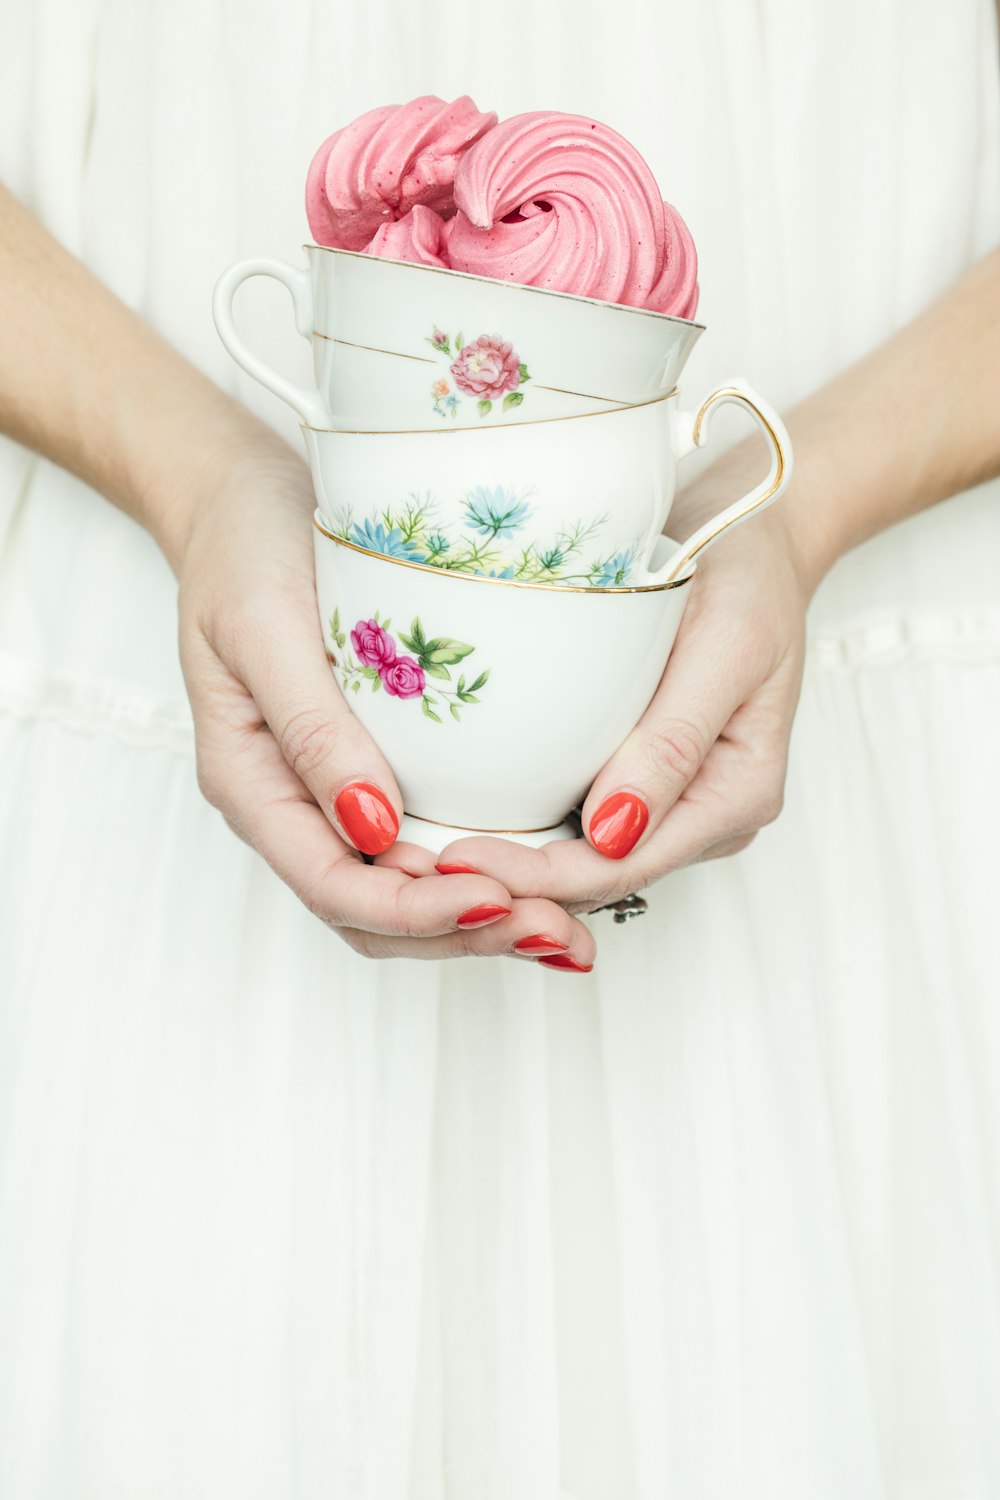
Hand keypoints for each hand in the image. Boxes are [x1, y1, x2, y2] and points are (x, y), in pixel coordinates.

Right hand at [175, 436, 595, 964]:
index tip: (497, 898)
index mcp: (254, 784)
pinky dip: (490, 873)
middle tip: (563, 932)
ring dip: (488, 921)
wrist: (244, 499)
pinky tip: (553, 877)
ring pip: (410, 894)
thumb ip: (310, 727)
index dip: (417, 911)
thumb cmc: (245, 548)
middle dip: (467, 934)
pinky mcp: (384, 769)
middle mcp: (297, 807)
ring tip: (572, 929)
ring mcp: (340, 794)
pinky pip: (432, 845)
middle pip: (378, 915)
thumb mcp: (263, 625)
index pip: (335, 887)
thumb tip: (374, 829)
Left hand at [411, 466, 813, 915]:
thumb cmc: (748, 576)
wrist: (753, 537)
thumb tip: (613, 832)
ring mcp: (668, 800)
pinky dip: (520, 828)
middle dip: (509, 883)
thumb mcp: (724, 645)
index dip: (539, 878)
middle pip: (596, 875)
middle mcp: (702, 815)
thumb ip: (674, 741)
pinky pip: (573, 818)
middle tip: (410, 868)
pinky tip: (454, 818)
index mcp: (736, 796)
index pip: (625, 864)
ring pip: (580, 859)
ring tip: (415, 855)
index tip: (456, 862)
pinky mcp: (634, 773)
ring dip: (507, 864)